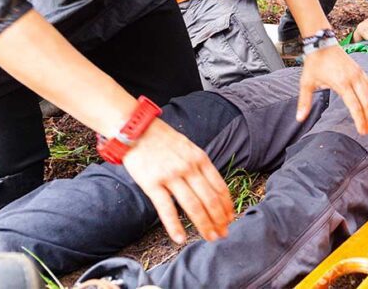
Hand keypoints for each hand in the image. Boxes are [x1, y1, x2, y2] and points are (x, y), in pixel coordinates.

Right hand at [122, 119, 234, 244]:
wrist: (136, 128)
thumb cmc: (162, 139)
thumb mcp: (188, 146)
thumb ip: (199, 164)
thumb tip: (211, 186)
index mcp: (200, 158)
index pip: (220, 186)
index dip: (227, 205)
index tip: (230, 218)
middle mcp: (189, 167)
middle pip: (210, 199)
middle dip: (219, 219)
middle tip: (224, 234)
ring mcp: (171, 176)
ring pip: (193, 206)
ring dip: (204, 225)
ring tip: (210, 238)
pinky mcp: (152, 183)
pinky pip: (166, 209)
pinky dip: (174, 226)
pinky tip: (181, 239)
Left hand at [297, 43, 367, 134]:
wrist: (322, 43)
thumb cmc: (314, 63)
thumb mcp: (306, 83)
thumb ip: (304, 101)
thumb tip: (300, 118)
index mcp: (341, 83)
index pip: (355, 105)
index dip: (359, 120)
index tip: (361, 131)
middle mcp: (353, 78)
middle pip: (367, 102)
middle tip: (367, 131)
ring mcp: (358, 73)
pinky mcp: (360, 70)